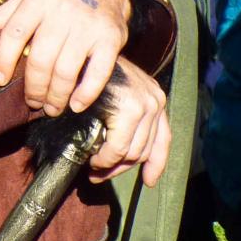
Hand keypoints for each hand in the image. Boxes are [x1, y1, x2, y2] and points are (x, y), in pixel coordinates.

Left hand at [0, 0, 129, 115]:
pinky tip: (75, 105)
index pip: (13, 33)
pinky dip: (85, 94)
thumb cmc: (57, 0)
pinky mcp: (110, 39)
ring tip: (51, 108)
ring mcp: (88, 25)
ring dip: (56, 96)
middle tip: (31, 102)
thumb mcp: (27, 1)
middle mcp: (62, 11)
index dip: (3, 60)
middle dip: (33, 88)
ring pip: (66, 71)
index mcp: (37, 0)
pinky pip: (97, 74)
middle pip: (40, 59)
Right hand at [87, 57, 169, 186]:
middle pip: (144, 150)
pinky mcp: (130, 108)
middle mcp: (155, 100)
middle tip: (99, 174)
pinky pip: (118, 147)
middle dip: (121, 167)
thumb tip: (124, 154)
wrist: (78, 57)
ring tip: (94, 167)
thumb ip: (125, 119)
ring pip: (132, 152)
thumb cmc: (89, 76)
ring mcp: (145, 104)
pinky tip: (94, 159)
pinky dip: (105, 159)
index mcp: (154, 97)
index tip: (149, 182)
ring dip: (111, 165)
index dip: (157, 164)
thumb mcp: (114, 96)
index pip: (163, 139)